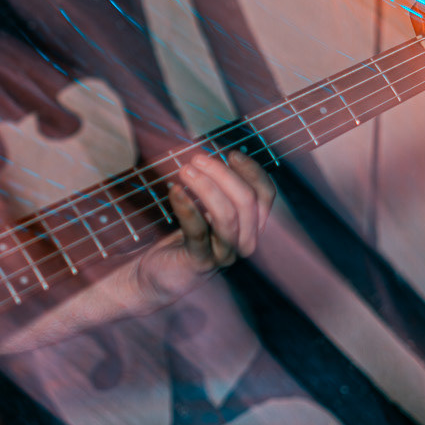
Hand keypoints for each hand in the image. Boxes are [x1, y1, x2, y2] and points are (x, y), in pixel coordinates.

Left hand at [133, 149, 274, 307]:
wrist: (159, 273)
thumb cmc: (185, 235)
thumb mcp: (207, 209)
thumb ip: (217, 186)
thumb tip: (213, 151)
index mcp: (252, 226)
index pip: (266, 194)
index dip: (252, 170)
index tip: (231, 154)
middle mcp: (245, 241)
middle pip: (247, 201)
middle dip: (222, 174)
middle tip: (196, 158)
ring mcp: (225, 254)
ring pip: (226, 216)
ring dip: (205, 187)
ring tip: (184, 170)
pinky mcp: (201, 262)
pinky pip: (197, 231)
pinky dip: (186, 207)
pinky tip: (175, 190)